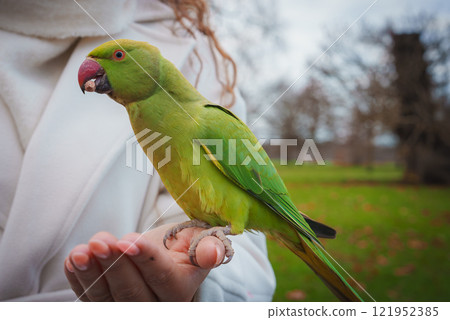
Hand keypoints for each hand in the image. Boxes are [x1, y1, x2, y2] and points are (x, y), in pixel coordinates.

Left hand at [64, 223, 225, 300]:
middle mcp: (155, 307)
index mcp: (180, 290)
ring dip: (91, 274)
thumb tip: (213, 252)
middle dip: (115, 266)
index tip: (128, 241)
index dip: (145, 260)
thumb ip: (207, 246)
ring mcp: (129, 309)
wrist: (163, 256)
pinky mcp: (107, 306)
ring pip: (107, 299)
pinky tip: (73, 261)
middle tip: (101, 242)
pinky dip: (79, 281)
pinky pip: (91, 300)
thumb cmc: (180, 246)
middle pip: (132, 293)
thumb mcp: (198, 240)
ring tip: (81, 251)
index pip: (163, 278)